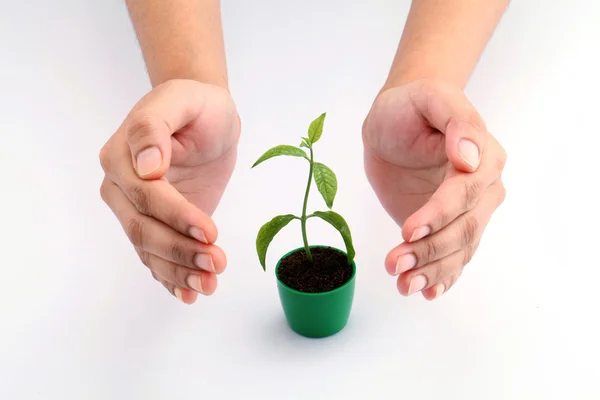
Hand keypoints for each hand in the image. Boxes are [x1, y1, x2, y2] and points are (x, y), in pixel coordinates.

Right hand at [99, 79, 239, 303]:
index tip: (209, 231)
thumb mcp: (180, 100)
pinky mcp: (159, 224)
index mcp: (121, 157)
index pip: (146, 196)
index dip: (176, 216)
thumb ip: (154, 127)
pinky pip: (157, 257)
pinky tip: (191, 294)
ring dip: (179, 272)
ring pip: (150, 250)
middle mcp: (121, 188)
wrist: (206, 117)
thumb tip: (146, 164)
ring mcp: (137, 210)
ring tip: (210, 285)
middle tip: (216, 263)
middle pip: (145, 230)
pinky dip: (172, 278)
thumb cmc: (195, 104)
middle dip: (180, 251)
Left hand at [362, 79, 505, 299]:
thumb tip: (470, 157)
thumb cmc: (410, 106)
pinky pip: (452, 258)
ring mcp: (466, 212)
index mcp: (484, 158)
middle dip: (430, 250)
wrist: (391, 125)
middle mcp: (483, 190)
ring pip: (458, 250)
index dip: (439, 214)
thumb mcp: (430, 99)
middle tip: (394, 263)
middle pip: (463, 229)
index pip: (465, 193)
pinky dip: (441, 278)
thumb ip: (456, 121)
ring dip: (432, 271)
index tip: (408, 229)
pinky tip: (425, 292)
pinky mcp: (445, 227)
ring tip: (403, 285)